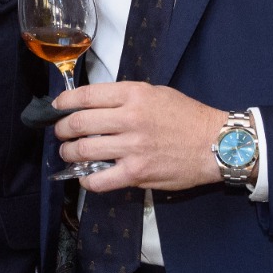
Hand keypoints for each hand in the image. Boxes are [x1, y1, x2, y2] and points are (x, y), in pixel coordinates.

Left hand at [53, 82, 227, 192]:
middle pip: (79, 123)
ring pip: (83, 150)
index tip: (57, 107)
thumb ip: (126, 97)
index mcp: (133, 95)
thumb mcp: (156, 93)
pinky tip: (86, 176)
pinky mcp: (137, 173)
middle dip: (62, 130)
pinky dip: (86, 179)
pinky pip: (99, 179)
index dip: (64, 102)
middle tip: (61, 133)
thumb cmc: (188, 117)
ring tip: (69, 153)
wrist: (215, 144)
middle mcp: (129, 119)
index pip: (86, 96)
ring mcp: (132, 147)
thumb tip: (96, 105)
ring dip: (69, 153)